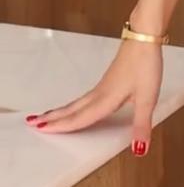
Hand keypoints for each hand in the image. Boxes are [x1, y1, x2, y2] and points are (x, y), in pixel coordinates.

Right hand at [25, 40, 162, 156]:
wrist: (144, 38)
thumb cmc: (145, 64)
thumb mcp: (148, 99)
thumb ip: (141, 125)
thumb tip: (139, 149)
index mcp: (105, 100)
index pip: (79, 118)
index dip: (61, 126)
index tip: (42, 130)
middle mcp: (100, 93)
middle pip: (71, 109)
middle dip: (52, 117)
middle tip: (32, 122)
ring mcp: (102, 86)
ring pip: (76, 102)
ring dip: (60, 111)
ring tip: (47, 116)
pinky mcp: (108, 80)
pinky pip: (84, 97)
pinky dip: (74, 104)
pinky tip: (78, 105)